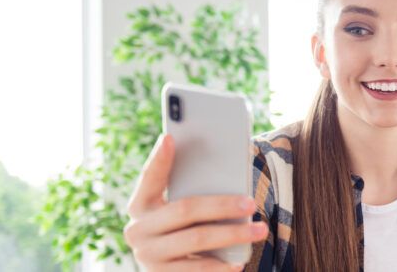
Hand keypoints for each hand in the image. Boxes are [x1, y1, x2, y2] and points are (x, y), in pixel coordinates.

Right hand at [123, 134, 267, 270]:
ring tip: (259, 230)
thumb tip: (228, 173)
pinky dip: (220, 266)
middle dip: (222, 205)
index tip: (170, 137)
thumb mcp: (181, 211)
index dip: (158, 158)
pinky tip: (239, 263)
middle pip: (185, 209)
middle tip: (251, 204)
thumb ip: (193, 193)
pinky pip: (196, 270)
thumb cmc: (181, 231)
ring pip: (197, 239)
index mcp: (140, 205)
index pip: (149, 177)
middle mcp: (138, 229)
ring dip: (232, 235)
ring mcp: (148, 255)